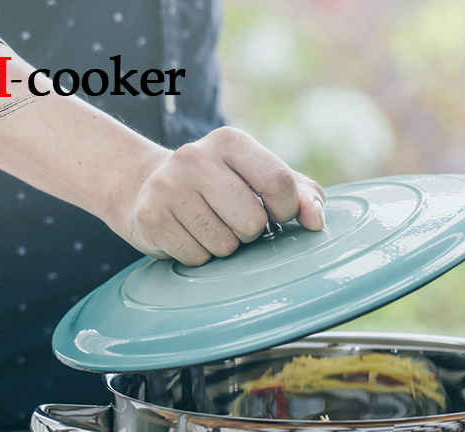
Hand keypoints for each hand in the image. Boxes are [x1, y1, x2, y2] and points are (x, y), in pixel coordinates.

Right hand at [120, 127, 325, 265]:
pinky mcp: (151, 217)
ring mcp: (168, 186)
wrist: (149, 187)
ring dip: (224, 246)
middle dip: (250, 232)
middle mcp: (194, 156)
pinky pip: (197, 258)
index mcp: (231, 141)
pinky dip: (199, 256)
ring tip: (209, 226)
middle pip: (252, 222)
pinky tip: (188, 235)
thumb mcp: (264, 180)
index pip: (279, 183)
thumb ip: (302, 195)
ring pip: (224, 245)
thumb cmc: (224, 187)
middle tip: (232, 219)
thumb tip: (315, 221)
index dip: (286, 209)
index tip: (277, 213)